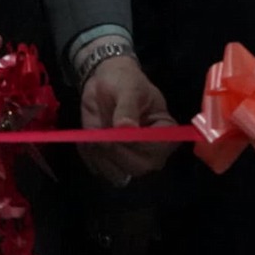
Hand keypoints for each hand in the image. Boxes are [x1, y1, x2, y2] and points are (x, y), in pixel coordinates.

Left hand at [77, 52, 175, 185]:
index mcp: (165, 131)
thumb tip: (126, 128)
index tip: (118, 128)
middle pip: (138, 167)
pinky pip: (99, 169)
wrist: (105, 82)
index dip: (136, 144)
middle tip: (101, 131)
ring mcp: (132, 160)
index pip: (157, 149)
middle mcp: (152, 152)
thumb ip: (127, 109)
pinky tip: (90, 135)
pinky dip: (89, 154)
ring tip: (95, 129)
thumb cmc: (124, 81)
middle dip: (114, 151)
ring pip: (116, 172)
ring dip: (99, 153)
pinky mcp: (112, 162)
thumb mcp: (128, 88)